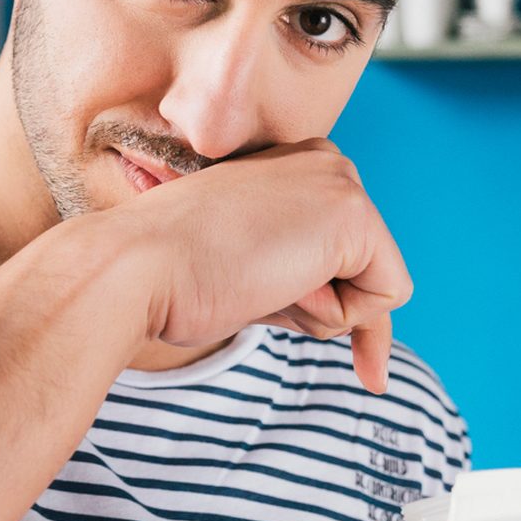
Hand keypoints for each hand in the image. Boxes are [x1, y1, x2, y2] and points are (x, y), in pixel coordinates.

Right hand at [100, 138, 411, 393]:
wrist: (136, 266)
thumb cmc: (173, 277)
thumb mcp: (250, 269)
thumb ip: (301, 280)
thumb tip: (373, 360)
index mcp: (297, 165)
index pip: (343, 251)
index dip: (318, 296)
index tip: (262, 287)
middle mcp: (327, 161)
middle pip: (366, 270)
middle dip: (315, 302)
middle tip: (243, 277)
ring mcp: (343, 183)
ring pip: (374, 290)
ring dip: (315, 311)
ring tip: (251, 276)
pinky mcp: (356, 215)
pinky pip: (383, 302)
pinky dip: (330, 315)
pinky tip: (274, 282)